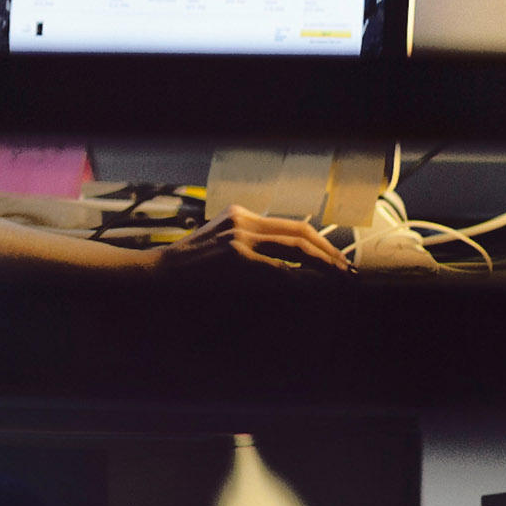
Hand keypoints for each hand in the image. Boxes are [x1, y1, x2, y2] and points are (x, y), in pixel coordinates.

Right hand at [150, 205, 353, 275]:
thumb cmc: (189, 269)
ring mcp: (239, 236)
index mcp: (241, 215)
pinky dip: (298, 280)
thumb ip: (252, 248)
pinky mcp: (235, 256)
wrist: (157, 273)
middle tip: (348, 272)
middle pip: (300, 231)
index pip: (292, 225)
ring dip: (324, 265)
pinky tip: (311, 290)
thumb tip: (292, 267)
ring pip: (296, 246)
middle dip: (329, 253)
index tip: (338, 261)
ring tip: (341, 280)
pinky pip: (278, 268)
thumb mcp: (222, 248)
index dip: (320, 243)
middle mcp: (243, 219)